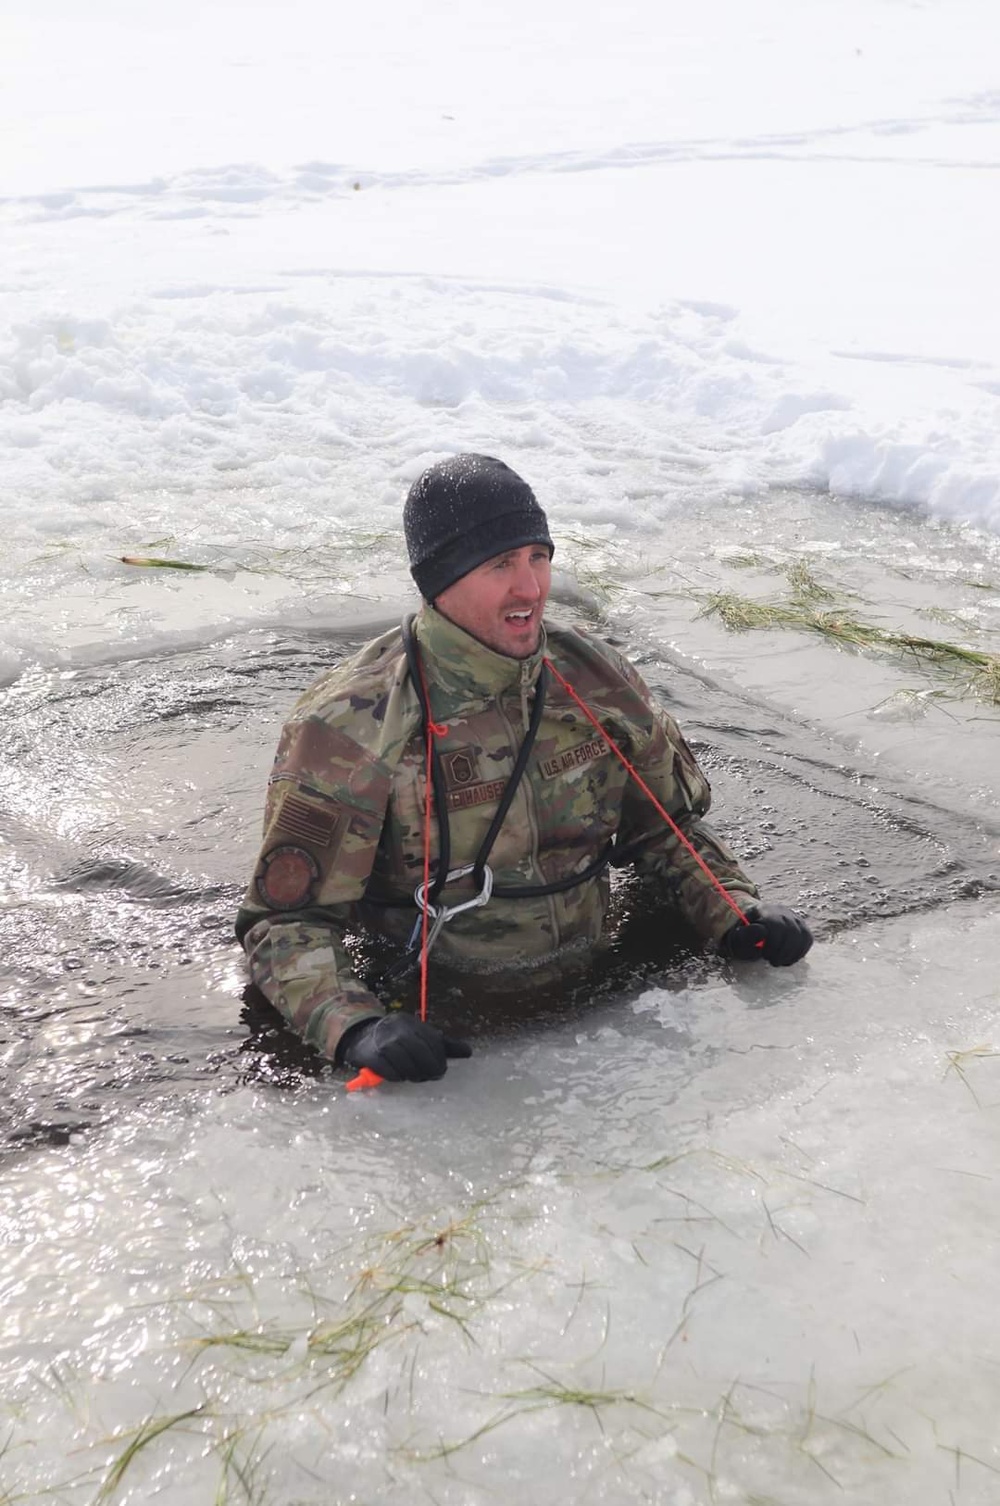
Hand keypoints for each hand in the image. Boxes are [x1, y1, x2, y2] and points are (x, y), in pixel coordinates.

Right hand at [340, 1013, 471, 1081]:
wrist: (362, 1036)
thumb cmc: (398, 1038)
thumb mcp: (420, 1035)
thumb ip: (444, 1044)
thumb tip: (469, 1052)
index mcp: (411, 1023)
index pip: (432, 1042)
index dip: (439, 1059)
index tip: (441, 1069)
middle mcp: (397, 1030)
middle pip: (421, 1055)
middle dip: (429, 1070)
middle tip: (431, 1076)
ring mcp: (384, 1043)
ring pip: (407, 1066)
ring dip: (414, 1075)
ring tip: (415, 1076)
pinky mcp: (373, 1057)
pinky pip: (392, 1074)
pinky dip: (398, 1077)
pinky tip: (399, 1074)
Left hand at [719, 905, 812, 966]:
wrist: (752, 929)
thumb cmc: (745, 936)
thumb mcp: (739, 937)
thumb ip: (746, 935)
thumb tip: (762, 933)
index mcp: (765, 910)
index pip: (776, 925)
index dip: (772, 944)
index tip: (764, 954)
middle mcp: (783, 912)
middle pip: (792, 931)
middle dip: (782, 951)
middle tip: (772, 960)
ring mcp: (795, 919)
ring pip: (803, 936)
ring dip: (791, 954)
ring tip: (779, 961)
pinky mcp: (802, 928)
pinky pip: (808, 940)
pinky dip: (799, 953)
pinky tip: (787, 959)